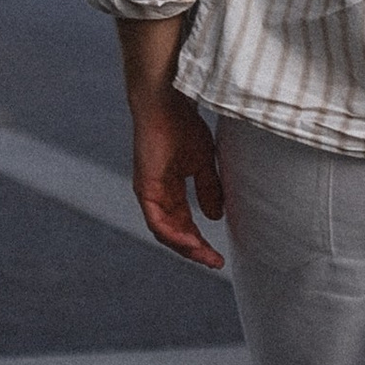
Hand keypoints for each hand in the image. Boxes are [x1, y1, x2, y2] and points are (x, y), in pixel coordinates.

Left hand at [130, 89, 226, 269]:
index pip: (183, 224)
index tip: (219, 257)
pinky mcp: (145, 188)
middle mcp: (157, 195)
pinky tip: (190, 241)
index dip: (200, 242)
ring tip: (205, 256)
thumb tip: (215, 216)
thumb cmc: (182, 124)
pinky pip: (157, 221)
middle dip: (195, 250)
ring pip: (164, 232)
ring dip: (185, 247)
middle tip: (215, 263)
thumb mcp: (202, 162)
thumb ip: (208, 188)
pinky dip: (173, 234)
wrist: (167, 101)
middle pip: (174, 233)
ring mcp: (149, 193)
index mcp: (169, 189)